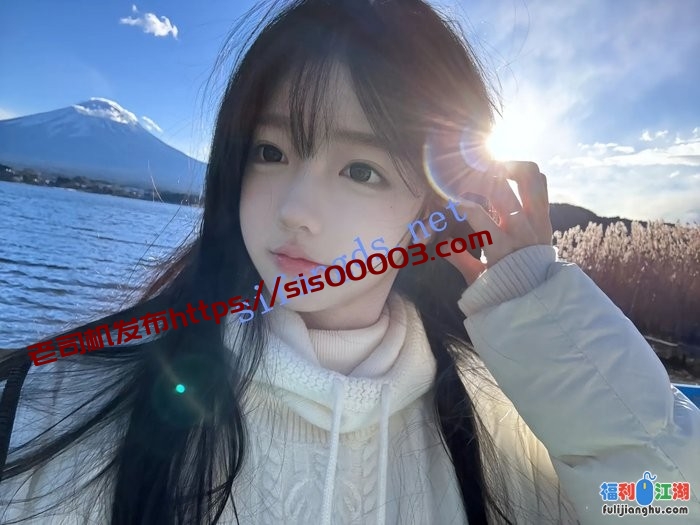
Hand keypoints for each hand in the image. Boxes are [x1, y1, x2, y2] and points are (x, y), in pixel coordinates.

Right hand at [445, 161, 552, 284]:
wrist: (540, 300)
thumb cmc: (503, 291)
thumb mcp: (478, 280)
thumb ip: (459, 258)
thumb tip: (440, 243)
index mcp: (502, 248)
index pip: (475, 213)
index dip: (455, 201)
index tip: (445, 199)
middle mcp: (523, 230)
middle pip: (500, 187)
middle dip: (476, 177)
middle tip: (463, 176)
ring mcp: (538, 221)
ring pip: (527, 176)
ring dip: (505, 167)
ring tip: (489, 168)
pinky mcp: (546, 217)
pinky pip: (540, 184)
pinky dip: (524, 176)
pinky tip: (506, 177)